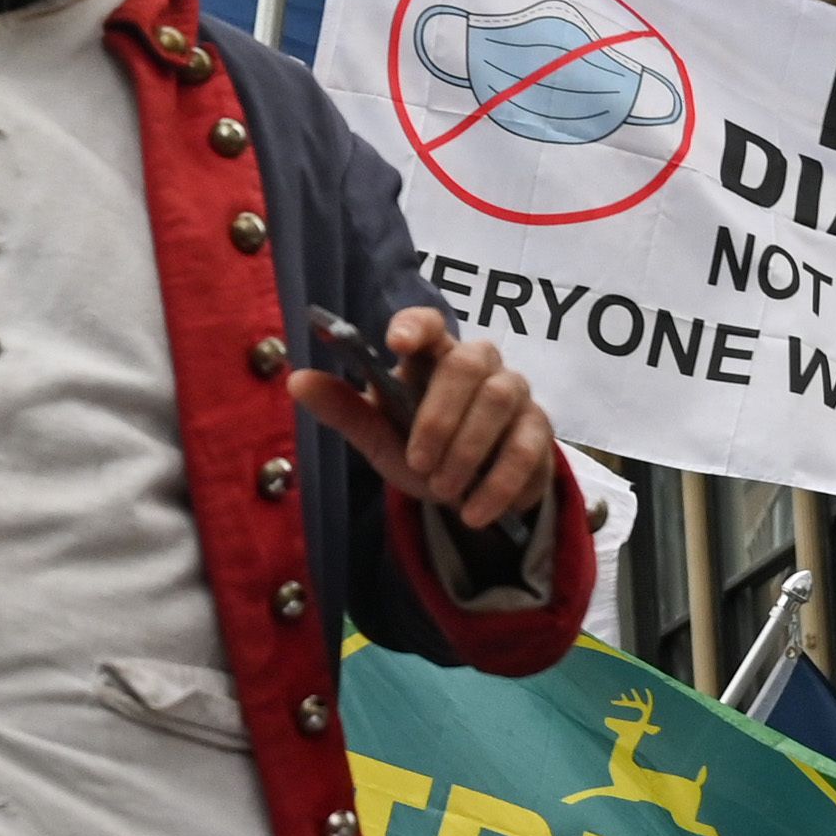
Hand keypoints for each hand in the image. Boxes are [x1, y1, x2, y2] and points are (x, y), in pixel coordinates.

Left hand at [287, 306, 565, 552]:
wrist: (466, 493)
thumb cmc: (420, 449)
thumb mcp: (379, 435)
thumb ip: (344, 410)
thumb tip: (296, 379)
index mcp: (433, 356)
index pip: (428, 324)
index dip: (415, 326)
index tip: (396, 343)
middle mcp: (479, 365)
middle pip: (467, 363)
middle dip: (440, 416)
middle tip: (418, 463)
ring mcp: (515, 395)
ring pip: (500, 401)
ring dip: (467, 451)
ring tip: (443, 491)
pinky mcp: (539, 432)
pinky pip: (527, 448)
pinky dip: (498, 485)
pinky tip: (473, 512)